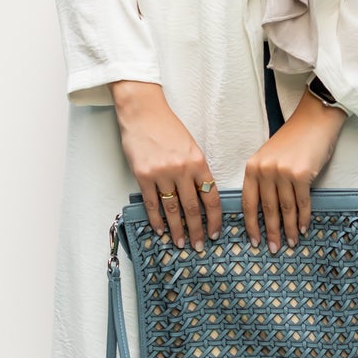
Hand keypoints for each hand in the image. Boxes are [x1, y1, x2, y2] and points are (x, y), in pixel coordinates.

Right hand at [110, 81, 221, 250]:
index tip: (215, 232)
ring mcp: (161, 173)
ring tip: (180, 242)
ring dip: (177, 229)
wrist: (143, 112)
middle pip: (192, 208)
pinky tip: (160, 229)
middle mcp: (182, 169)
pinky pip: (151, 203)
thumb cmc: (168, 127)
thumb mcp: (191, 147)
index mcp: (199, 162)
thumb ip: (197, 171)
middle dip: (197, 230)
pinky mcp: (142, 175)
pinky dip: (156, 219)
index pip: (211, 197)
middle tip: (199, 245)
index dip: (214, 218)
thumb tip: (202, 198)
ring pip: (172, 209)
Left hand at [242, 88, 346, 252]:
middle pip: (267, 209)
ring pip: (285, 209)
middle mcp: (264, 170)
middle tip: (273, 249)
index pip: (248, 202)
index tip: (254, 240)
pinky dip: (303, 218)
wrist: (315, 120)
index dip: (251, 225)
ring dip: (288, 229)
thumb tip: (267, 210)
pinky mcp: (301, 175)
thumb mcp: (270, 157)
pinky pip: (302, 203)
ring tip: (290, 243)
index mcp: (253, 167)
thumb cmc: (294, 140)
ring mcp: (283, 173)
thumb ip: (265, 179)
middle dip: (270, 232)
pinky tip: (302, 228)